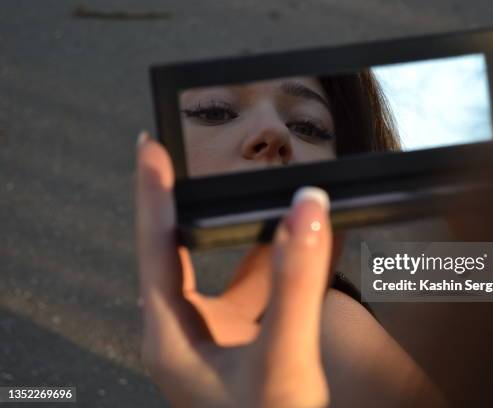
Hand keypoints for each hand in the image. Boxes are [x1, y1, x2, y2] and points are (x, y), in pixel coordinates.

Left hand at [135, 132, 331, 407]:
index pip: (154, 246)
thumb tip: (306, 209)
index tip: (150, 146)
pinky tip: (308, 242)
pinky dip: (282, 260)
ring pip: (230, 266)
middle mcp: (191, 330)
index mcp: (173, 334)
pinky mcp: (252, 340)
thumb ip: (295, 283)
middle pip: (183, 249)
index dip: (151, 192)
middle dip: (194, 202)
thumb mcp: (281, 359)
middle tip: (199, 158)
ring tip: (266, 191)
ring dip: (251, 231)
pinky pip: (262, 286)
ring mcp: (222, 335)